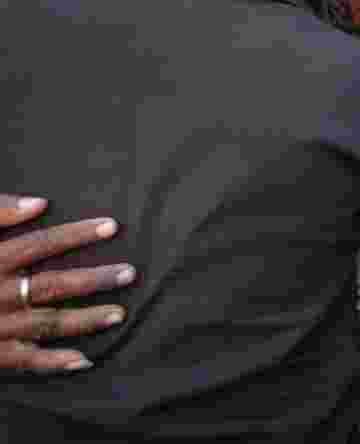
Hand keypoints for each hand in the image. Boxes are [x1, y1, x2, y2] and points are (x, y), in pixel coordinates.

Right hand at [0, 194, 135, 373]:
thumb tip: (37, 203)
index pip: (38, 245)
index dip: (76, 234)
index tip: (112, 225)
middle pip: (52, 286)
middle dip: (94, 279)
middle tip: (130, 272)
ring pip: (45, 324)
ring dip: (86, 320)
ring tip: (120, 313)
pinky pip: (23, 361)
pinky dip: (54, 362)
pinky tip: (84, 360)